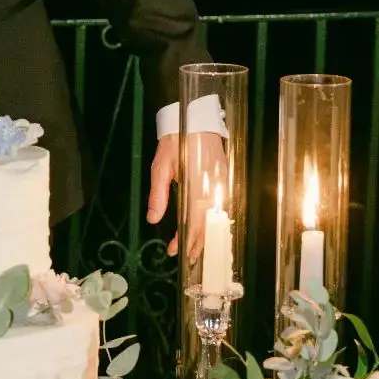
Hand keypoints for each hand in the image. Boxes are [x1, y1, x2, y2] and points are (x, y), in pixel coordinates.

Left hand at [146, 131, 226, 263]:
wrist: (195, 120)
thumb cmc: (175, 142)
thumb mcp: (161, 167)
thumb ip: (159, 195)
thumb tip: (153, 219)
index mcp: (197, 189)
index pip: (193, 224)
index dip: (184, 241)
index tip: (174, 251)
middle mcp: (213, 191)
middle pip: (208, 226)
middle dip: (197, 244)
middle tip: (187, 258)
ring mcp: (222, 185)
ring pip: (217, 219)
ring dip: (207, 235)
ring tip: (196, 248)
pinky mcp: (225, 180)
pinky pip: (222, 207)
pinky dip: (215, 221)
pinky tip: (208, 228)